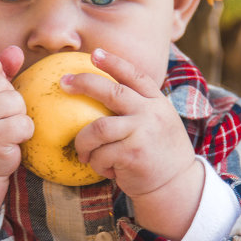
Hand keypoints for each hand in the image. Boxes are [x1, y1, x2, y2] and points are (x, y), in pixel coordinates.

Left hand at [62, 48, 203, 239]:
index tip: (94, 54)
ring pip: (97, 128)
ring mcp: (142, 133)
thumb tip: (102, 94)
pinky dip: (97, 163)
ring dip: (83, 141)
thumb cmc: (158, 154)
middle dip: (84, 84)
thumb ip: (138, 109)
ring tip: (83, 152)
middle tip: (63, 83)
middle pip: (112, 92)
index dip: (113, 62)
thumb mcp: (156, 124)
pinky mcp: (133, 154)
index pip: (135, 75)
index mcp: (157, 102)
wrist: (176, 186)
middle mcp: (151, 113)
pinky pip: (101, 155)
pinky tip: (106, 169)